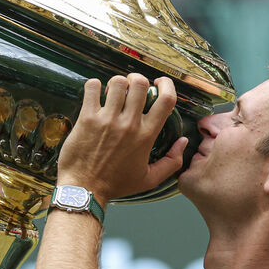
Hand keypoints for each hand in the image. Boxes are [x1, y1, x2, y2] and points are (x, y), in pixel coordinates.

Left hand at [56, 74, 187, 205]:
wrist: (84, 189)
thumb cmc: (116, 184)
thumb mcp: (149, 179)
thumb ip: (171, 162)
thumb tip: (183, 142)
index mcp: (146, 136)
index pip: (166, 100)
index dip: (166, 85)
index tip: (159, 83)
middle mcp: (129, 124)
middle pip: (140, 84)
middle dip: (137, 80)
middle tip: (131, 87)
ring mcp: (107, 119)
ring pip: (117, 82)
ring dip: (117, 83)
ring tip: (113, 92)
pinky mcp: (87, 118)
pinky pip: (93, 87)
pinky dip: (95, 86)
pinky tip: (96, 94)